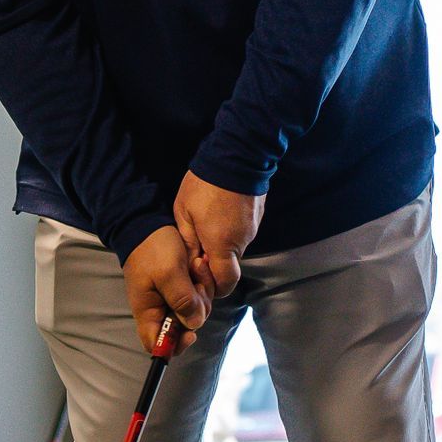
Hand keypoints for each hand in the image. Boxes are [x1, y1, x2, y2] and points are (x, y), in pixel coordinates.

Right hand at [123, 225, 212, 355]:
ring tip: (197, 267)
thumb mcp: (169, 273)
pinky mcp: (179, 286)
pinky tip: (198, 266)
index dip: (174, 346)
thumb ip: (182, 300)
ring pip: (194, 310)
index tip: (191, 333)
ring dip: (201, 293)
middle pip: (183, 328)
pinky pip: (195, 294)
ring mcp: (169, 297)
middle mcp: (158, 309)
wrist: (149, 222)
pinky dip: (201, 283)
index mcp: (147, 311)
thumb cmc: (153, 248)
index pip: (156, 345)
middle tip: (199, 286)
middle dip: (197, 310)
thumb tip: (195, 324)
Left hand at [173, 172, 264, 301]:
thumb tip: (190, 262)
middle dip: (214, 265)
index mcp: (222, 245)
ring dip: (222, 247)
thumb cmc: (205, 183)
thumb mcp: (184, 212)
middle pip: (230, 268)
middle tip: (198, 249)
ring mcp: (252, 230)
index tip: (198, 271)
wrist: (237, 156)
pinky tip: (219, 217)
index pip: (225, 284)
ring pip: (236, 251)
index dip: (212, 286)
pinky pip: (242, 235)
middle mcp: (242, 242)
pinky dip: (230, 233)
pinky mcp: (257, 219)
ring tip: (206, 227)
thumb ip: (188, 241)